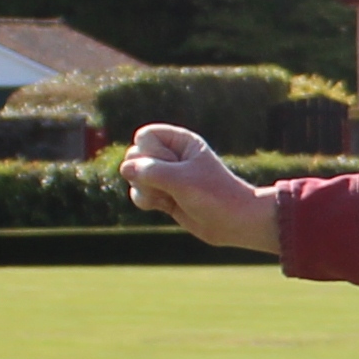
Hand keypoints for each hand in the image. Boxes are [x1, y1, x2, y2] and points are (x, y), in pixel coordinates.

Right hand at [121, 123, 282, 253]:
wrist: (233, 223)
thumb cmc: (213, 195)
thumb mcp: (182, 180)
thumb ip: (150, 171)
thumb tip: (124, 168)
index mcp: (181, 142)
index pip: (145, 136)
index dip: (150, 152)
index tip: (170, 165)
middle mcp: (171, 156)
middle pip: (135, 156)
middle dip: (144, 173)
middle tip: (168, 184)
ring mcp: (166, 176)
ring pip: (134, 176)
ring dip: (144, 189)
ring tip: (165, 197)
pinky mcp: (164, 195)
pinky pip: (138, 192)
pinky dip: (144, 200)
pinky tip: (163, 206)